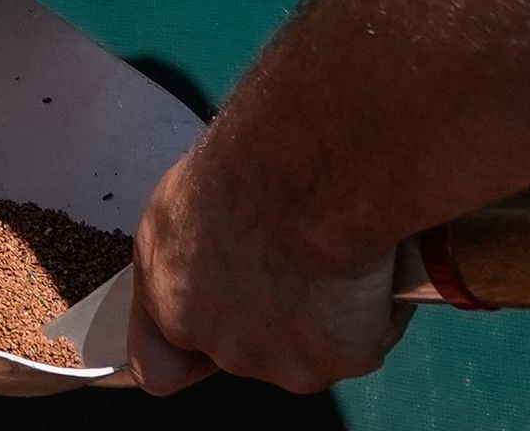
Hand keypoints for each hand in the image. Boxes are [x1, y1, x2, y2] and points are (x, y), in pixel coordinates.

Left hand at [129, 140, 409, 394]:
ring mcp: (280, 361)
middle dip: (269, 316)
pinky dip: (372, 311)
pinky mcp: (339, 362)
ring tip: (336, 254)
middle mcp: (219, 344)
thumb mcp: (187, 198)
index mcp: (171, 299)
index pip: (157, 366)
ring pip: (308, 349)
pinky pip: (362, 340)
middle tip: (294, 259)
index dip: (188, 351)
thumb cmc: (248, 163)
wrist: (312, 174)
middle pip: (245, 348)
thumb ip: (193, 251)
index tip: (218, 318)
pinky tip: (371, 267)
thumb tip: (222, 251)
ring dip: (322, 317)